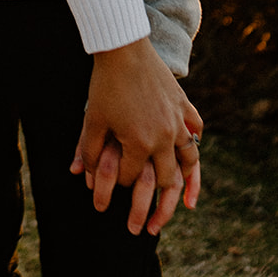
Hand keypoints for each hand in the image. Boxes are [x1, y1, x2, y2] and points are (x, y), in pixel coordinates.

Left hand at [72, 38, 202, 233]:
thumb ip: (90, 152)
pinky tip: (193, 148)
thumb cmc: (104, 85)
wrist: (123, 49)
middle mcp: (164, 137)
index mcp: (140, 144)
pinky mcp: (183, 104)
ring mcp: (177, 121)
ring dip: (188, 182)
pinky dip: (195, 140)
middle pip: (167, 180)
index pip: (133, 178)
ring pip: (189, 159)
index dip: (121, 185)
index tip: (114, 188)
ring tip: (187, 204)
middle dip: (159, 206)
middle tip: (154, 227)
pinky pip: (195, 128)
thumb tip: (82, 178)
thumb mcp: (93, 120)